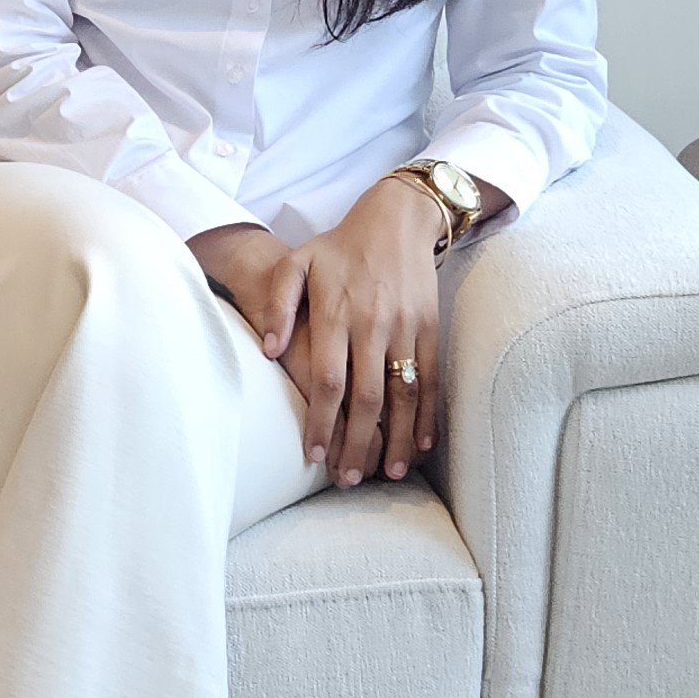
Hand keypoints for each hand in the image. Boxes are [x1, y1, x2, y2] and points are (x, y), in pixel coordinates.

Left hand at [262, 177, 446, 487]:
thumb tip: (268, 351)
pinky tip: (421, 444)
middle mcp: (372, 322)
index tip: (313, 456)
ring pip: (402, 393)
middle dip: (357, 442)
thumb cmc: (339, 246)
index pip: (328, 378)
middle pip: (366, 396)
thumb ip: (278, 303)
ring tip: (387, 474)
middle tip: (348, 479)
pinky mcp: (430, 326)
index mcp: (336, 310)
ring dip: (397, 438)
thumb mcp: (297, 261)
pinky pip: (430, 378)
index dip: (321, 421)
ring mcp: (406, 326)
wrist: (397, 217)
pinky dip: (427, 414)